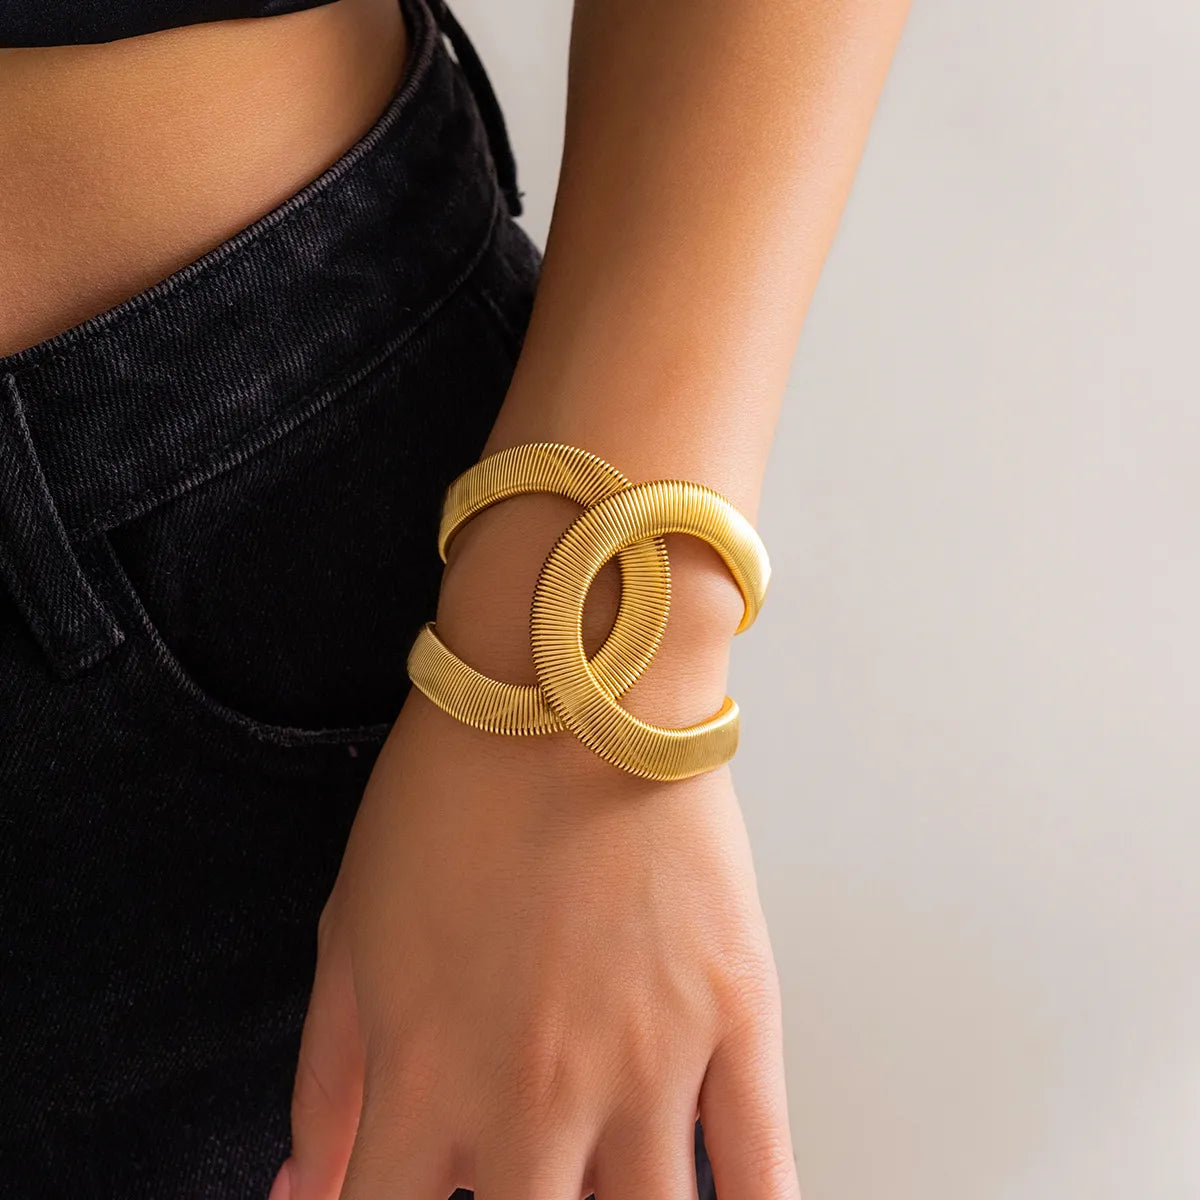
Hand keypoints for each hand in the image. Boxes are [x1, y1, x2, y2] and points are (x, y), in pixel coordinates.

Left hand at [273, 691, 797, 1199]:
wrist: (569, 691)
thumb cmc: (455, 792)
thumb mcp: (351, 930)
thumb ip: (325, 1079)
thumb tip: (305, 1189)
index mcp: (428, 1078)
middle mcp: (535, 1098)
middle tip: (522, 1184)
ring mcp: (647, 1065)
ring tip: (607, 1191)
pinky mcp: (734, 1018)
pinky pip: (762, 1167)